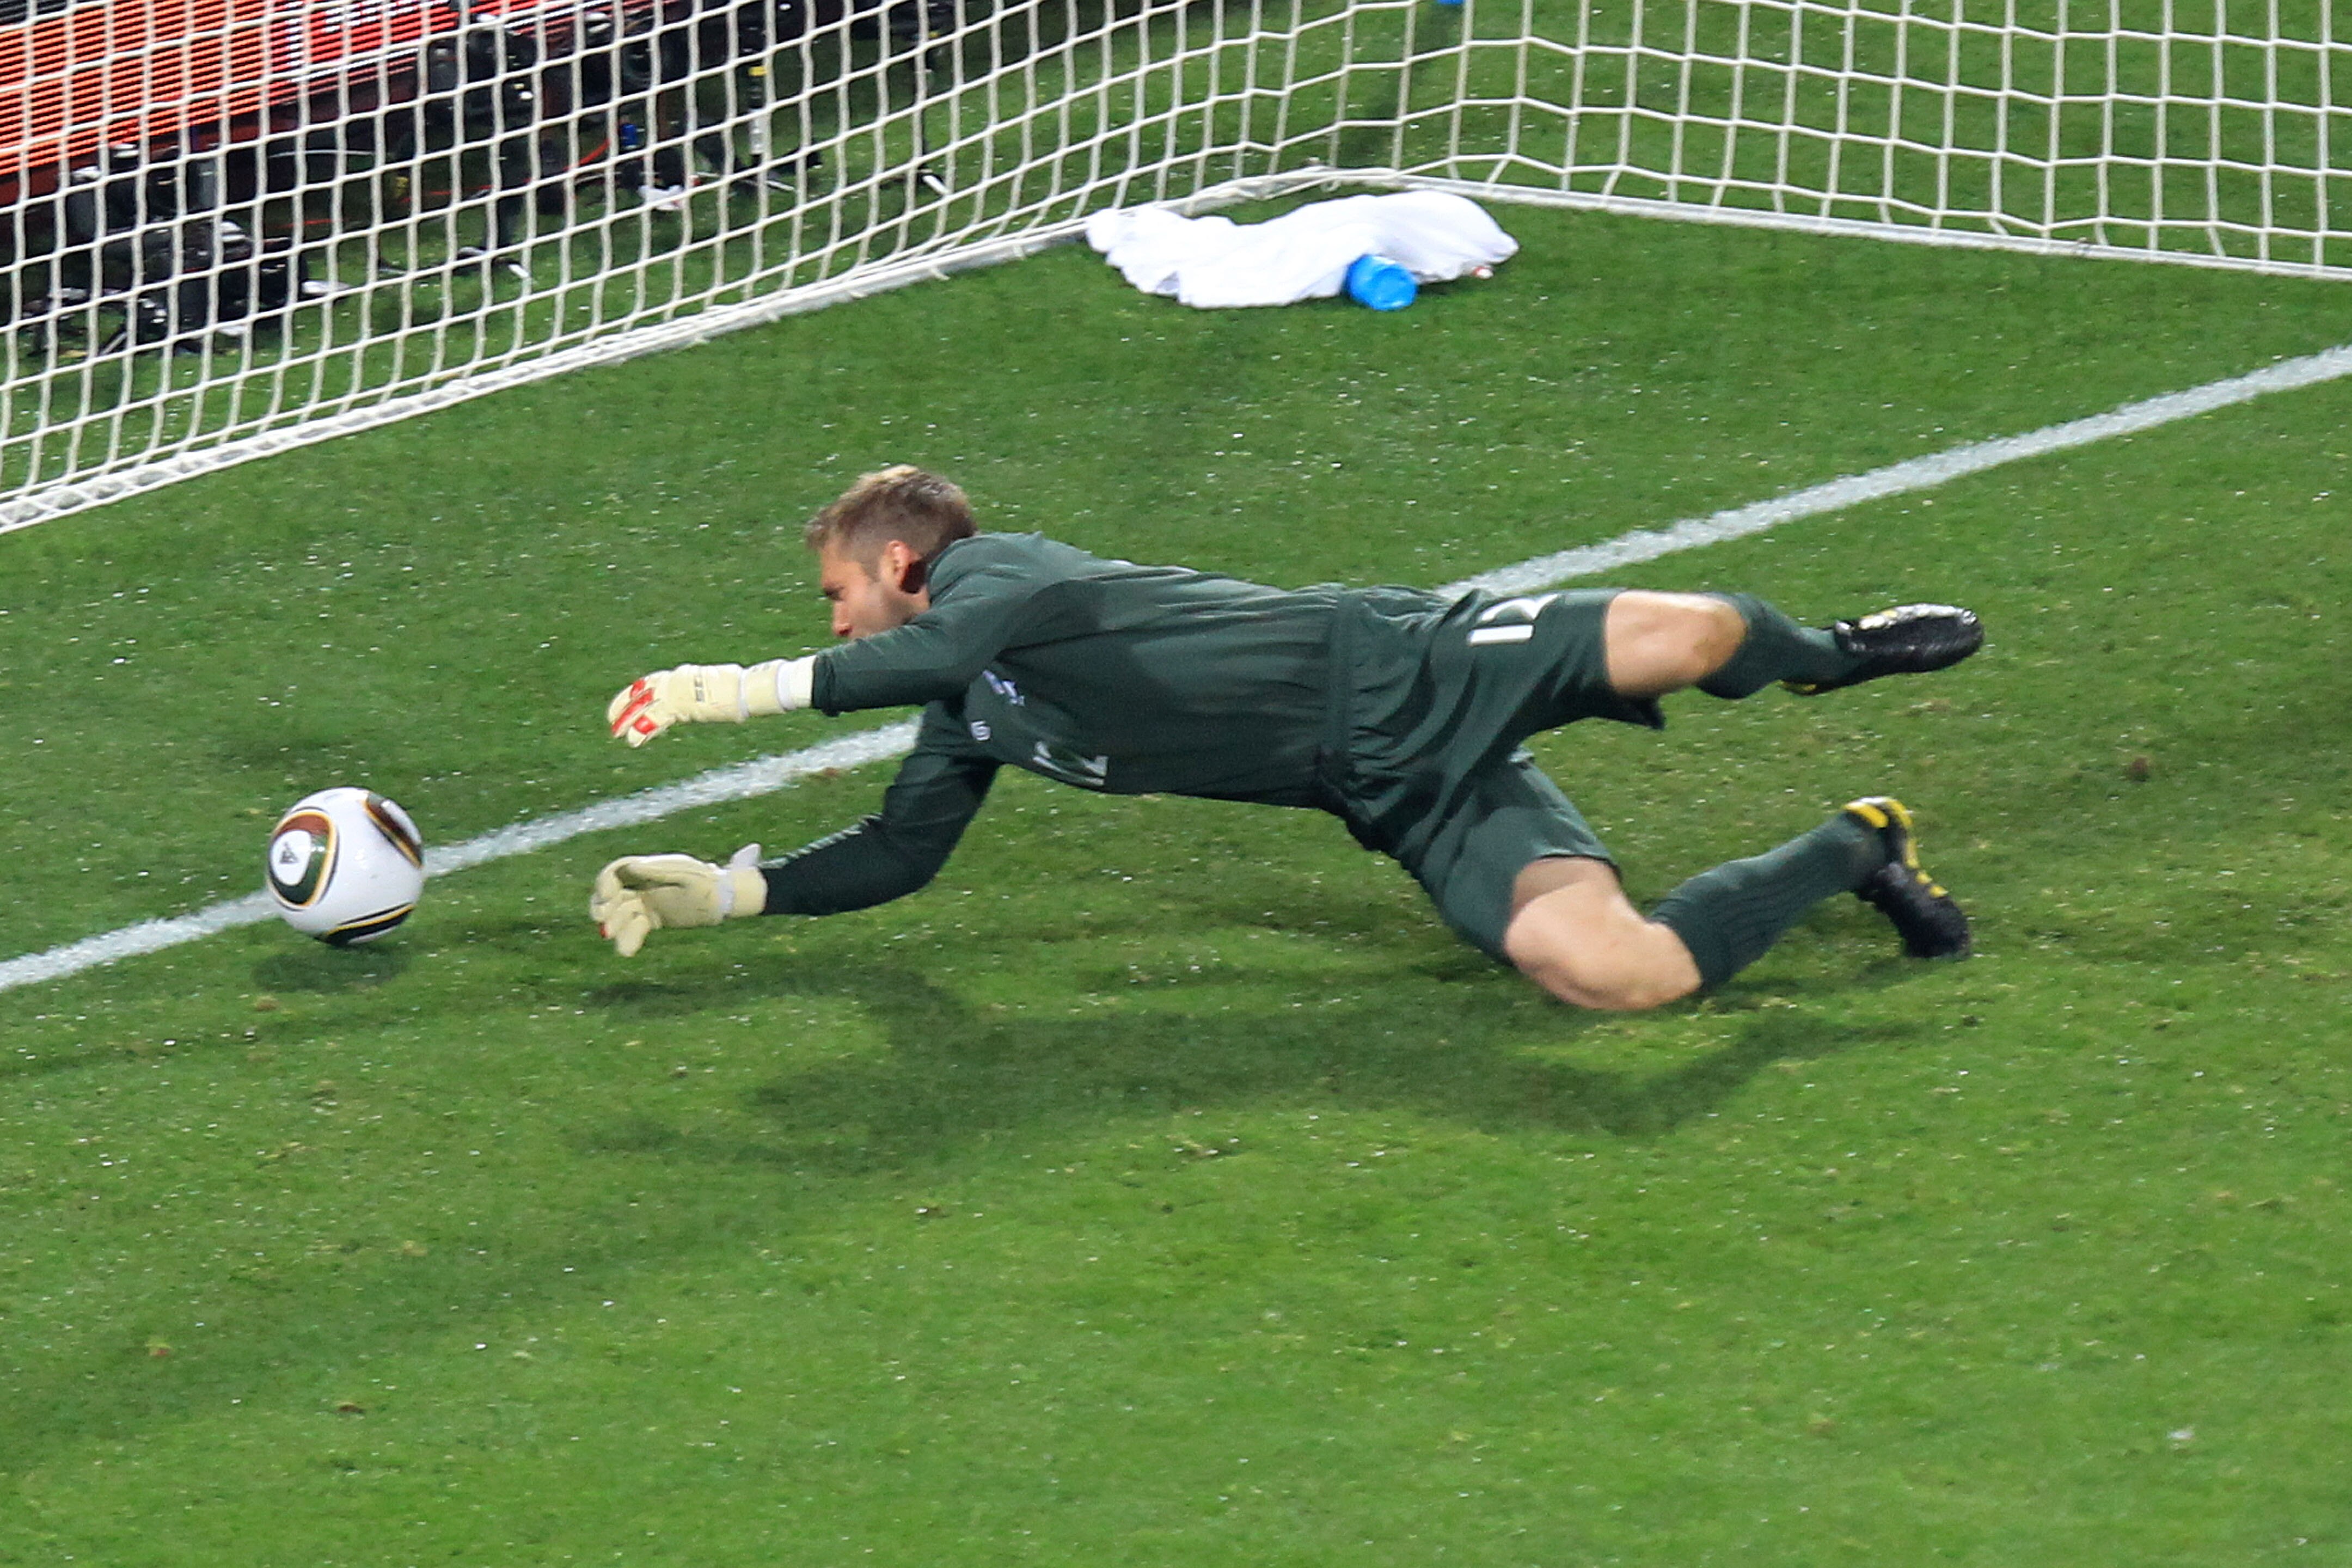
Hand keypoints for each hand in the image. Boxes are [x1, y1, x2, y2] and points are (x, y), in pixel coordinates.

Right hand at [590, 844, 765, 956]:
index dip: (605, 882)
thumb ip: (659, 871)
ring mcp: (646, 902)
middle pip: (613, 894)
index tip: (605, 896)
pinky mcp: (652, 919)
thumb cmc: (707, 883)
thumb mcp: (685, 876)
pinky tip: (626, 951)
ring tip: (618, 943)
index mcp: (648, 868)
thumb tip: (632, 866)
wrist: (723, 901)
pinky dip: (629, 939)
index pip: (617, 871)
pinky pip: (635, 929)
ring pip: (622, 915)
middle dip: (604, 907)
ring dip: (616, 928)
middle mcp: (642, 884)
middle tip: (601, 921)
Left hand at [606, 659, 814, 745]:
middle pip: (641, 692)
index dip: (636, 693)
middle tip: (611, 720)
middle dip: (624, 706)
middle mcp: (674, 680)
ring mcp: (675, 692)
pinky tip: (632, 740)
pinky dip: (642, 730)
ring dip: (627, 720)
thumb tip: (717, 700)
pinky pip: (654, 720)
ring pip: (642, 706)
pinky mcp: (678, 706)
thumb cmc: (740, 688)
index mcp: (683, 674)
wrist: (745, 688)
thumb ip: (706, 694)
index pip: (651, 682)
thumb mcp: (717, 688)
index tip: (627, 702)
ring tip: (616, 734)